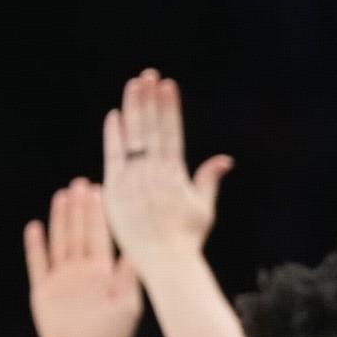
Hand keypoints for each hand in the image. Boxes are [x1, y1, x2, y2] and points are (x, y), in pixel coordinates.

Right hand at [24, 180, 141, 336]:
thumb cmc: (115, 336)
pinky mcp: (43, 292)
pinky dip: (35, 247)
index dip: (98, 213)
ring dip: (60, 220)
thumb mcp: (127, 304)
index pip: (100, 235)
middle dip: (79, 208)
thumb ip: (128, 277)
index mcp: (104, 272)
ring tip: (61, 195)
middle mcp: (82, 271)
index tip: (99, 189)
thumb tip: (139, 252)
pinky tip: (34, 227)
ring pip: (59, 242)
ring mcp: (62, 280)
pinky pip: (37, 264)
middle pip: (78, 232)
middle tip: (80, 182)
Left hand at [102, 68, 231, 268]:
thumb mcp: (203, 208)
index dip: (169, 107)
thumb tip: (223, 159)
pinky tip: (115, 116)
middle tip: (148, 75)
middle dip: (149, 99)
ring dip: (132, 108)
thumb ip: (207, 180)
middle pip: (150, 127)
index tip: (168, 85)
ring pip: (131, 136)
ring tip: (134, 85)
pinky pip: (113, 157)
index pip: (171, 131)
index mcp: (176, 174)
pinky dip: (113, 136)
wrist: (164, 261)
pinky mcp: (115, 190)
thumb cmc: (187, 237)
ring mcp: (132, 180)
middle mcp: (153, 173)